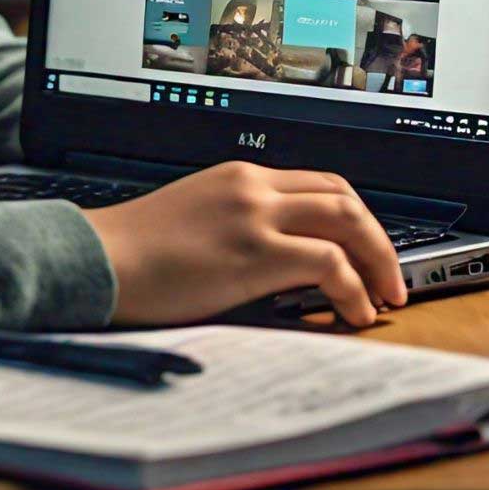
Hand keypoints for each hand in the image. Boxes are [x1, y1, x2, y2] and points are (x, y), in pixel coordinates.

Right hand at [83, 160, 406, 328]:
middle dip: (378, 237)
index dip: (354, 217)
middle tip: (389, 277)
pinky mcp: (254, 252)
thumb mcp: (193, 217)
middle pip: (343, 196)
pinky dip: (353, 289)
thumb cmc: (134, 252)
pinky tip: (353, 313)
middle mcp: (252, 186)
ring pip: (347, 220)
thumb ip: (237, 223)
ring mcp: (255, 216)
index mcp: (236, 176)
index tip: (365, 250)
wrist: (99, 259)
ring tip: (384, 297)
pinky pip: (329, 264)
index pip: (317, 182)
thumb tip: (280, 258)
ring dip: (378, 260)